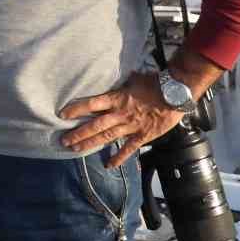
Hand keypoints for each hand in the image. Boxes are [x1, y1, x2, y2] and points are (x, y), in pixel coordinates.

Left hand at [58, 72, 184, 167]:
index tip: (62, 114)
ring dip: (90, 144)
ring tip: (76, 149)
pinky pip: (128, 148)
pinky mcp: (142, 135)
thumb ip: (124, 82)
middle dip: (78, 133)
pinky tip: (108, 165)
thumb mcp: (135, 78)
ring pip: (106, 137)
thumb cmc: (156, 83)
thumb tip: (120, 76)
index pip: (91, 104)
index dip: (76, 109)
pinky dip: (118, 157)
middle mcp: (120, 114)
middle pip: (95, 125)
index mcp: (117, 98)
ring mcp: (131, 126)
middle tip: (64, 141)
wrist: (176, 94)